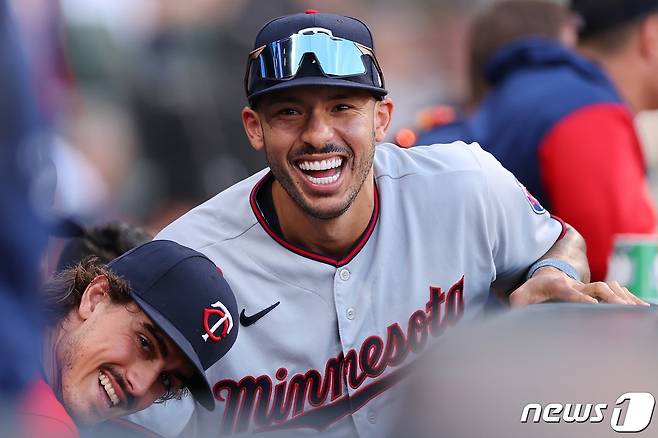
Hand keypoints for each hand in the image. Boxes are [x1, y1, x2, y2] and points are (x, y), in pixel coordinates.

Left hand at [509, 266, 648, 307]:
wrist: (548, 275)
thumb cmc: (534, 289)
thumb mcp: (521, 295)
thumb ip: (517, 302)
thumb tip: (516, 310)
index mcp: (557, 285)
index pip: (569, 291)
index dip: (580, 296)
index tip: (592, 303)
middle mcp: (576, 284)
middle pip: (596, 287)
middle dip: (609, 297)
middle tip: (622, 308)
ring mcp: (587, 286)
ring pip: (609, 289)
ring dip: (623, 298)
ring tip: (637, 309)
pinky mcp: (595, 291)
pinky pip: (615, 292)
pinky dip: (628, 298)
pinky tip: (640, 307)